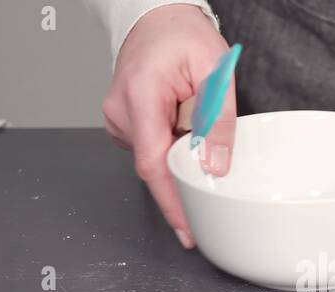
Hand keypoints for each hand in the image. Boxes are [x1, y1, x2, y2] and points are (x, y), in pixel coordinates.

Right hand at [101, 4, 236, 248]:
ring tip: (190, 112)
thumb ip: (217, 121)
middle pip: (155, 165)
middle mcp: (121, 109)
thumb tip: (214, 166)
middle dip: (184, 170)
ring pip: (155, 157)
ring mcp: (117, 118)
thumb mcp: (215, 71)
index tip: (186, 228)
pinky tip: (178, 120)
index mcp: (141, 94)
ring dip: (178, 150)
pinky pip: (151, 147)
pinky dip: (170, 143)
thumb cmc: (183, 35)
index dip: (171, 201)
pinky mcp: (123, 123)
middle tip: (209, 156)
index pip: (153, 163)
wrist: (157, 17)